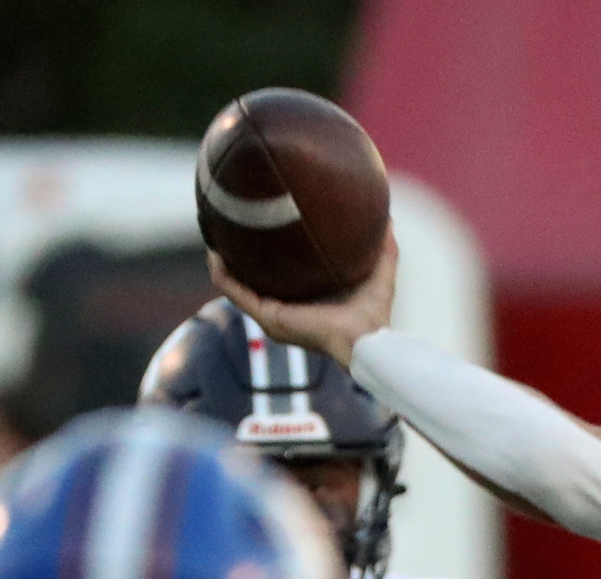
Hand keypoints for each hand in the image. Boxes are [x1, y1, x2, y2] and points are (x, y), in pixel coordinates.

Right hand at [207, 226, 400, 364]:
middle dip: (237, 257)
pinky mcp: (267, 318)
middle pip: (250, 282)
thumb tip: (387, 215)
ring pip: (236, 287)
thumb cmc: (375, 316)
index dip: (264, 257)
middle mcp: (282, 312)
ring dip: (221, 264)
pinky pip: (235, 293)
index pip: (276, 279)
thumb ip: (383, 246)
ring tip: (213, 237)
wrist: (367, 342)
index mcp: (303, 304)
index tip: (259, 230)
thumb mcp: (378, 271)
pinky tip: (214, 254)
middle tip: (230, 228)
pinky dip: (222, 275)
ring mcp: (271, 317)